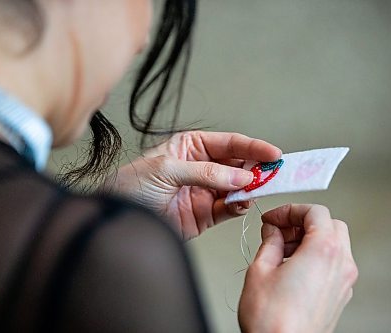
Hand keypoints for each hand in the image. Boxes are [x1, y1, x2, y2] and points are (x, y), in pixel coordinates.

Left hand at [110, 131, 280, 239]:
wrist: (118, 219)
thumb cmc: (131, 186)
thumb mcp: (167, 170)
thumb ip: (206, 173)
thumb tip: (240, 176)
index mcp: (190, 147)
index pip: (228, 143)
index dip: (252, 147)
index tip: (273, 153)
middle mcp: (201, 168)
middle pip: (238, 164)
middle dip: (256, 168)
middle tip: (273, 173)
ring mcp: (204, 191)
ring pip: (237, 187)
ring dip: (250, 189)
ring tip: (258, 189)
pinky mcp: (205, 215)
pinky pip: (230, 208)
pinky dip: (239, 206)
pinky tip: (242, 203)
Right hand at [238, 204, 357, 332]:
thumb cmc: (272, 320)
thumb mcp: (261, 269)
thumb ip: (270, 242)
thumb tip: (273, 230)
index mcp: (323, 251)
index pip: (315, 212)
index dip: (290, 210)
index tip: (273, 219)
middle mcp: (340, 264)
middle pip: (330, 225)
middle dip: (302, 223)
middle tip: (278, 230)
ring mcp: (343, 282)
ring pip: (334, 244)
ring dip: (309, 239)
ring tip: (281, 250)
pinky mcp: (340, 296)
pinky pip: (333, 264)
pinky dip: (316, 256)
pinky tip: (291, 267)